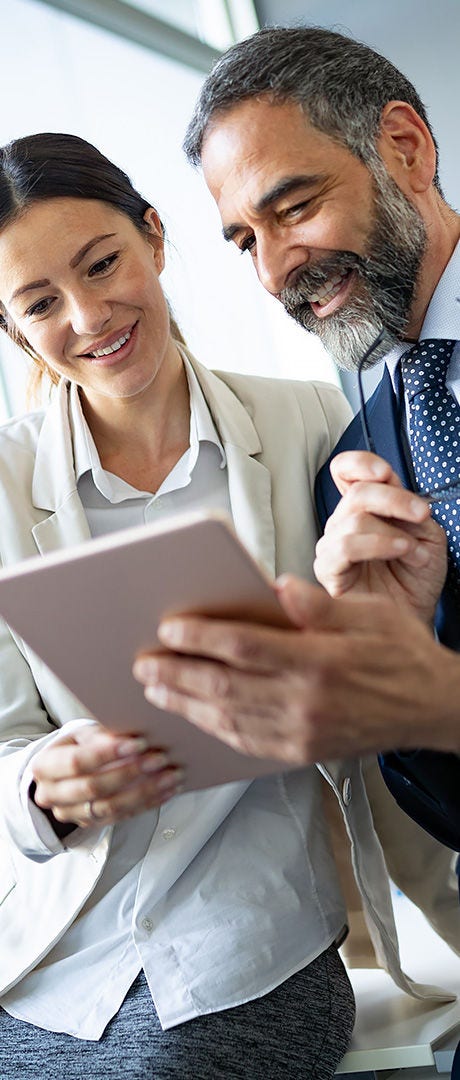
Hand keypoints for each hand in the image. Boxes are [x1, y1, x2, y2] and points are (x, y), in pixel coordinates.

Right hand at [32, 723, 183, 828]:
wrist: (65, 771)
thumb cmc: (79, 745)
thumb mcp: (84, 734)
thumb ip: (102, 736)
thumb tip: (132, 736)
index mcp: (45, 766)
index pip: (77, 762)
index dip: (108, 754)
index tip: (139, 743)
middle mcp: (52, 795)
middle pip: (94, 788)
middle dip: (130, 773)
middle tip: (160, 759)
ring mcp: (71, 814)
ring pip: (110, 808)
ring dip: (145, 792)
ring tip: (171, 776)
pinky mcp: (90, 825)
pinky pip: (122, 818)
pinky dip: (147, 803)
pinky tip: (167, 790)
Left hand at [132, 578, 458, 762]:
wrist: (433, 707)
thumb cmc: (401, 654)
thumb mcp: (369, 613)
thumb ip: (317, 605)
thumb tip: (276, 588)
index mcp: (320, 660)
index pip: (244, 647)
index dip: (201, 637)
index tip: (169, 628)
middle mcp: (307, 701)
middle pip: (224, 687)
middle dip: (176, 675)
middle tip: (144, 664)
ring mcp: (303, 732)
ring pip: (228, 719)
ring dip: (186, 705)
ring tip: (155, 691)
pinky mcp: (302, 751)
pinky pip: (247, 743)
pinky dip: (214, 730)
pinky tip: (195, 717)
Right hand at [314, 451, 446, 623]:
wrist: (417, 615)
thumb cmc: (417, 576)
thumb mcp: (425, 532)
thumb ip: (407, 505)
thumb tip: (391, 483)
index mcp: (364, 507)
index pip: (345, 470)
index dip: (360, 464)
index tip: (385, 473)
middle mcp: (343, 523)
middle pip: (356, 492)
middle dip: (394, 499)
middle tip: (420, 514)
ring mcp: (333, 546)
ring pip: (353, 519)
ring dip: (392, 531)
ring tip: (415, 550)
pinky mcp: (328, 571)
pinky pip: (344, 547)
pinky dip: (377, 545)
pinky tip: (400, 552)